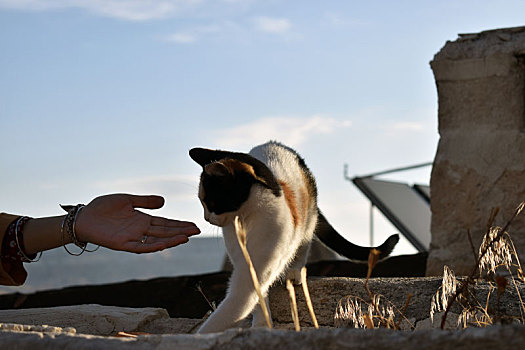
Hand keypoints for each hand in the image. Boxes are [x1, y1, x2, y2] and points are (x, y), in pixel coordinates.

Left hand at [74, 194, 199, 252]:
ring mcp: (132, 238)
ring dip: (171, 240)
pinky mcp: (123, 244)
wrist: (83, 217)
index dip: (179, 224)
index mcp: (142, 219)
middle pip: (165, 231)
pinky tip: (164, 244)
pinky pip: (141, 247)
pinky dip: (153, 246)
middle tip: (197, 231)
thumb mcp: (127, 200)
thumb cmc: (102, 208)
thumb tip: (164, 202)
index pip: (165, 223)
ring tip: (186, 237)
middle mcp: (140, 230)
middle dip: (180, 231)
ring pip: (156, 240)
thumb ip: (144, 201)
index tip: (193, 225)